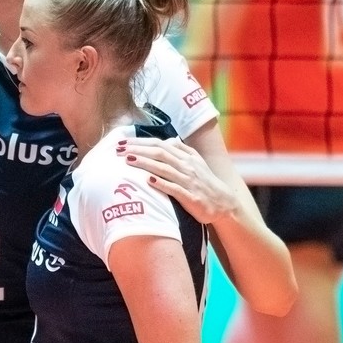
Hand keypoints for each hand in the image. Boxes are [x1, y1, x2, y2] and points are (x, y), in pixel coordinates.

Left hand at [119, 137, 239, 225]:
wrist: (223, 203)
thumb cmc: (205, 182)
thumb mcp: (196, 163)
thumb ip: (182, 150)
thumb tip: (169, 139)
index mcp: (186, 156)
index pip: (159, 144)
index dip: (140, 142)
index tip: (122, 142)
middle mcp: (187, 166)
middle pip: (159, 154)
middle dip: (137, 150)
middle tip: (118, 149)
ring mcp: (188, 181)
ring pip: (164, 169)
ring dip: (145, 163)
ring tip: (128, 160)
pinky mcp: (190, 197)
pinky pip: (174, 188)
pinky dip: (161, 183)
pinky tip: (148, 180)